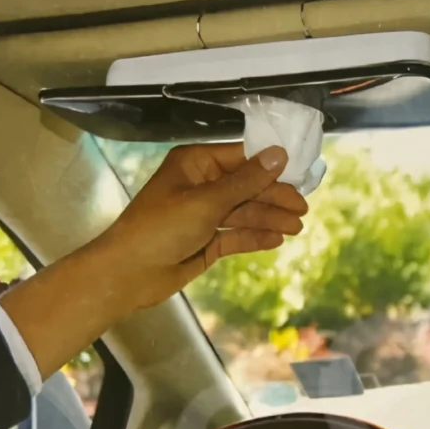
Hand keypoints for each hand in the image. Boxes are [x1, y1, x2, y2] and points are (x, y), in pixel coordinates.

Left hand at [0, 143, 306, 378]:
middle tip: (302, 209)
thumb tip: (279, 154)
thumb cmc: (160, 228)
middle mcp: (201, 185)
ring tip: (296, 228)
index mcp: (196, 165)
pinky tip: (276, 240)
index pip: (242, 158)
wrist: (127, 274)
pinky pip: (237, 234)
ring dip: (269, 219)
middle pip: (247, 187)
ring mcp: (204, 214)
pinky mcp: (206, 241)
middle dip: (274, 197)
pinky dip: (255, 236)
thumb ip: (246, 181)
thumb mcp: (206, 201)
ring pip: (244, 212)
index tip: (301, 173)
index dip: (271, 166)